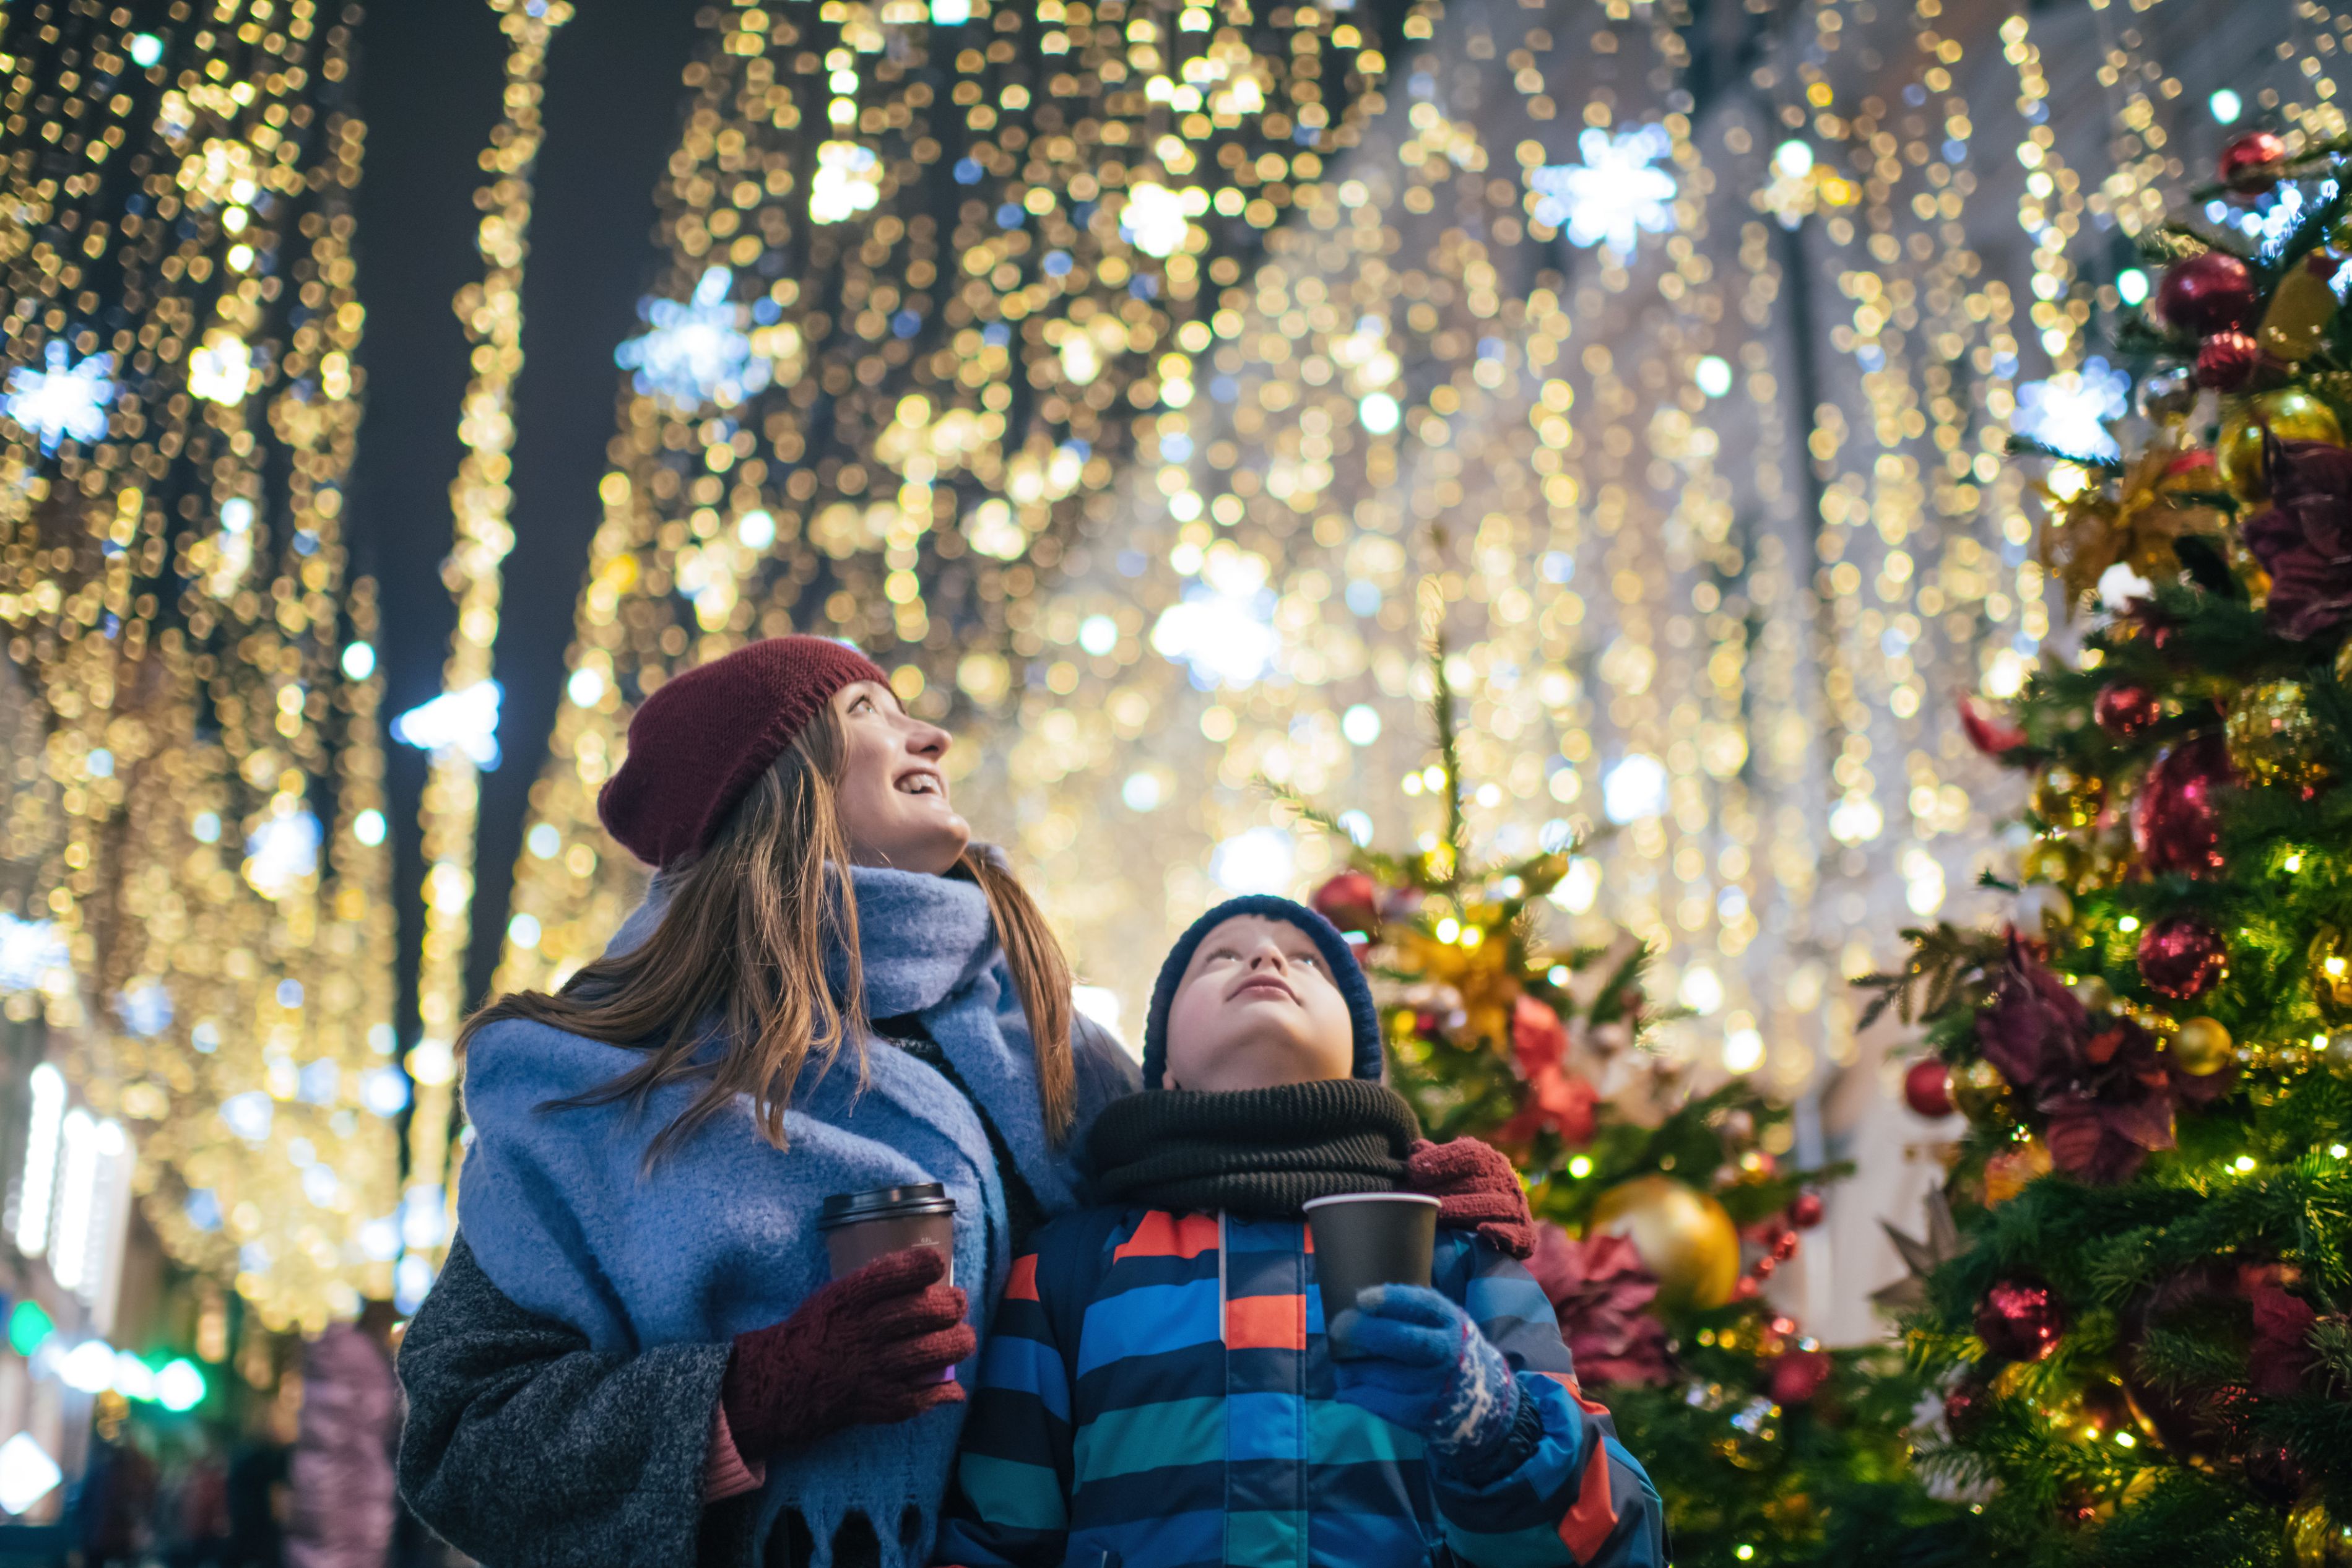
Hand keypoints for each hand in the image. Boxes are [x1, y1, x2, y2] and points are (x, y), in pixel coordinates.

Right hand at [722, 1246, 974, 1455]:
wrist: (777, 1384)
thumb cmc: (811, 1334)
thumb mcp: (833, 1297)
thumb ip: (873, 1286)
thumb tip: (922, 1274)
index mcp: (847, 1300)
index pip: (894, 1274)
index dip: (923, 1265)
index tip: (937, 1264)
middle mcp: (862, 1331)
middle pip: (922, 1312)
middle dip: (951, 1305)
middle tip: (957, 1304)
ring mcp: (871, 1369)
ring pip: (930, 1352)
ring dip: (957, 1344)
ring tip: (963, 1339)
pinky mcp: (876, 1402)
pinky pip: (920, 1397)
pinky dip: (943, 1392)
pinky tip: (953, 1387)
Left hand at [1327, 1285, 1517, 1459]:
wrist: (1482, 1402)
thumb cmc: (1447, 1351)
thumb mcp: (1444, 1324)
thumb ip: (1413, 1312)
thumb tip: (1357, 1305)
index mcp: (1451, 1323)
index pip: (1423, 1305)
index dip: (1390, 1300)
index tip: (1361, 1299)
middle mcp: (1447, 1353)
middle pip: (1403, 1340)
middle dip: (1365, 1332)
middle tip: (1339, 1327)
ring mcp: (1435, 1386)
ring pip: (1383, 1374)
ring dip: (1351, 1368)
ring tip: (1340, 1363)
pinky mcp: (1421, 1413)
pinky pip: (1379, 1401)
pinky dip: (1356, 1393)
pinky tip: (1346, 1388)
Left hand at [1405, 1137, 1536, 1259]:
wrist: (1496, 1229)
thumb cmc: (1462, 1195)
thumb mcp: (1448, 1174)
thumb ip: (1434, 1161)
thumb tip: (1417, 1147)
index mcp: (1490, 1161)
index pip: (1471, 1154)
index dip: (1442, 1160)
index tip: (1413, 1172)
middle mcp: (1507, 1180)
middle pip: (1478, 1181)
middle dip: (1444, 1190)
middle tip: (1415, 1200)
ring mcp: (1518, 1208)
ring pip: (1494, 1206)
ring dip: (1464, 1210)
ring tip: (1436, 1217)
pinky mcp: (1526, 1236)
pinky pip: (1517, 1234)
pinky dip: (1501, 1232)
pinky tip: (1482, 1231)